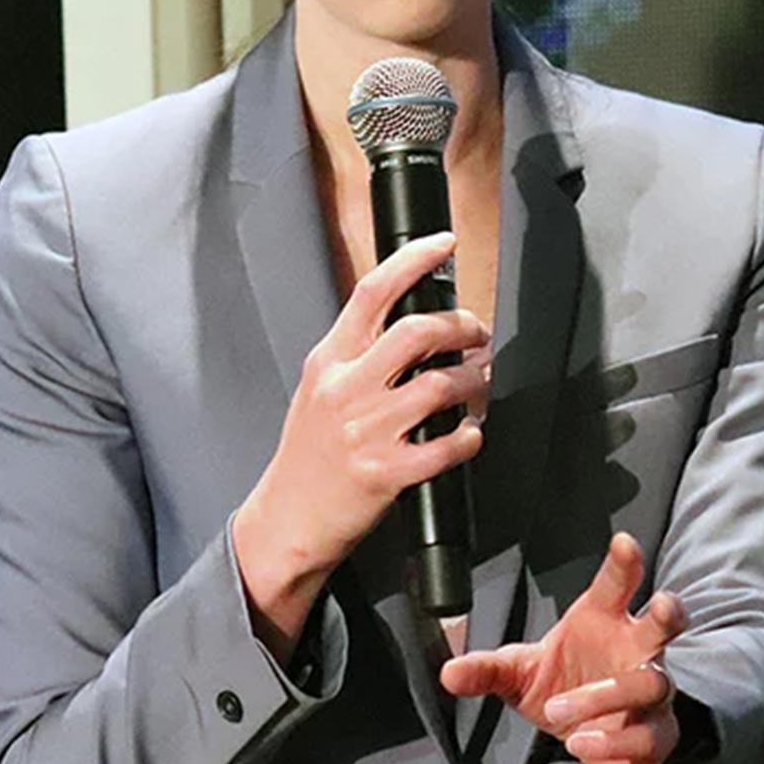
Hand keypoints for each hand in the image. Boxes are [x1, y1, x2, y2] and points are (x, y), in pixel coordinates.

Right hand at [237, 231, 490, 580]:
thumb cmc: (307, 455)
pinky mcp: (385, 473)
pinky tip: (469, 432)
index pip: (372, 292)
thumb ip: (357, 355)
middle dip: (461, 326)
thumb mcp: (319, 388)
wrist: (285, 520)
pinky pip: (446, 446)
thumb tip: (413, 323)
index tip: (443, 244)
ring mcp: (366, 431)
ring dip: (474, 381)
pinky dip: (469, 435)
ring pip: (440, 386)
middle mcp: (346, 389)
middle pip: (417, 331)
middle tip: (476, 334)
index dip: (413, 260)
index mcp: (329, 360)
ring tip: (479, 384)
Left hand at [439, 532, 689, 763]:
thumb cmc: (561, 684)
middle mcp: (633, 650)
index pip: (616, 584)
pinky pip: (648, 736)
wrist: (581, 735)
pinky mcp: (656, 733)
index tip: (623, 542)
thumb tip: (450, 672)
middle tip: (664, 605)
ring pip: (649, 683)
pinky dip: (613, 741)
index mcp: (602, 620)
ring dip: (603, 696)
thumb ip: (486, 669)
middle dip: (669, 612)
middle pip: (664, 625)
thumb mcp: (517, 673)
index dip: (623, 562)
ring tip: (558, 711)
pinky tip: (583, 743)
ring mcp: (649, 691)